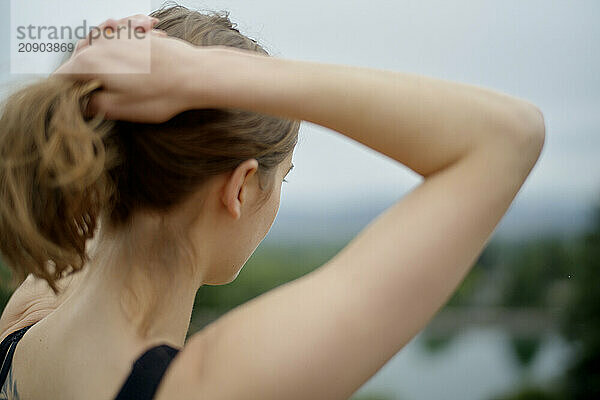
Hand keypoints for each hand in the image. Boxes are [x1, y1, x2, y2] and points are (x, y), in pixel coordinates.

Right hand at [53, 16, 227, 122]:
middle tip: (93, 96)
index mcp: (90, 63)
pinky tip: (131, 55)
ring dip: (100, 57)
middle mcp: (101, 44)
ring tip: (111, 75)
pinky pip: (119, 32)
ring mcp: (119, 35)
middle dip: (82, 76)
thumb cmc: (163, 93)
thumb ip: (93, 105)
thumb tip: (82, 104)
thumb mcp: (121, 109)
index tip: (73, 104)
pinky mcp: (137, 32)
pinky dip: (120, 41)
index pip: (61, 77)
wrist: (196, 74)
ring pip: (97, 42)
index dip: (64, 93)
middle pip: (77, 58)